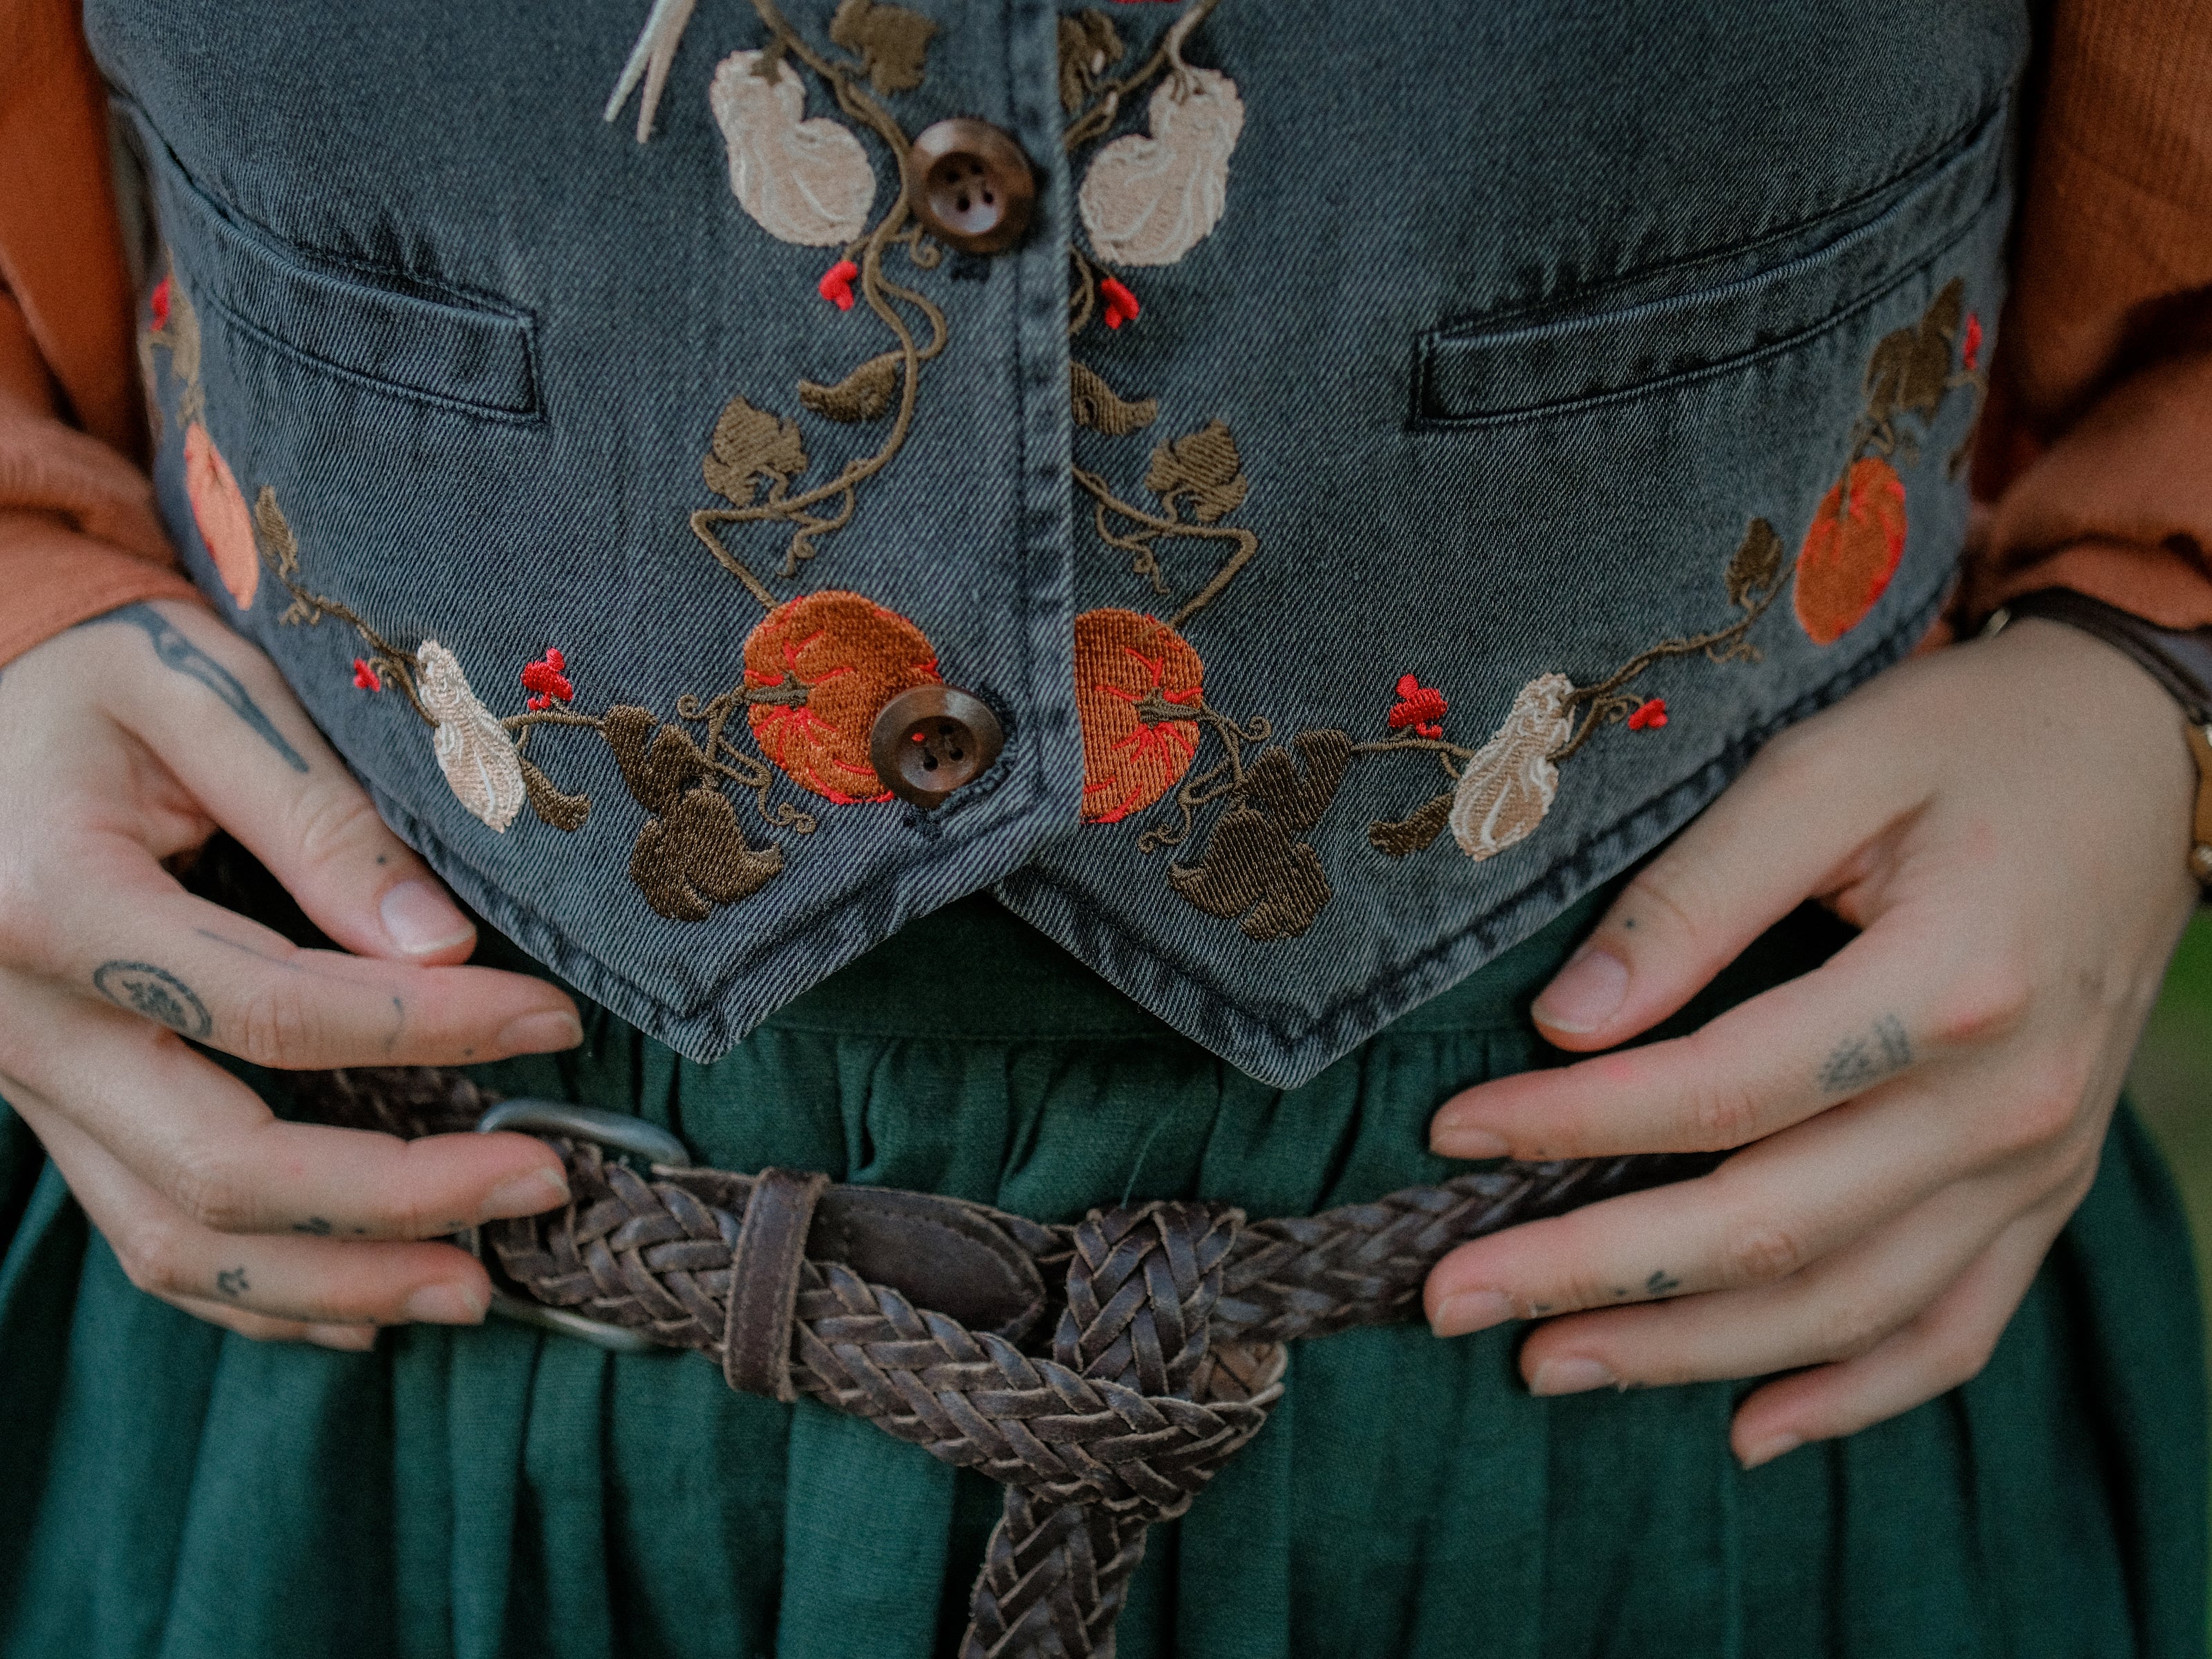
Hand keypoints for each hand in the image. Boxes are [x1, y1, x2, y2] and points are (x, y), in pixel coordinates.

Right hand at [0, 601, 583, 1348]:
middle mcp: (19, 1020)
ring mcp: (25, 1083)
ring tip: (473, 1288)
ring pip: (174, 1238)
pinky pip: (143, 1233)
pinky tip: (361, 1304)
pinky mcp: (49, 1111)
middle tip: (543, 1183)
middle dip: (397, 1196)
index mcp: (56, 901)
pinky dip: (256, 1293)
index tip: (555, 1021)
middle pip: (221, 1165)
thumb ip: (322, 816)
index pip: (279, 1009)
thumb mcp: (210, 695)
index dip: (434, 1030)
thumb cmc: (103, 680)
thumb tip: (443, 948)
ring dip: (334, 1281)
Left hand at [1424, 618, 2199, 1466]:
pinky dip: (1852, 1393)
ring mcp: (2034, 1165)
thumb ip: (1691, 898)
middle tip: (1450, 1299)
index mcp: (1946, 986)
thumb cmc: (1969, 743)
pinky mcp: (2045, 1191)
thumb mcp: (1821, 770)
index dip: (1571, 1123)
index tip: (1452, 1134)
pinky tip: (1749, 1429)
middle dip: (1592, 1274)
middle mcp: (2001, 1103)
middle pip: (1769, 1228)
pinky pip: (1952, 1331)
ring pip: (1845, 1306)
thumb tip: (1567, 1019)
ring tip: (1548, 1363)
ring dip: (1688, 1353)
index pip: (1718, 1093)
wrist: (2142, 756)